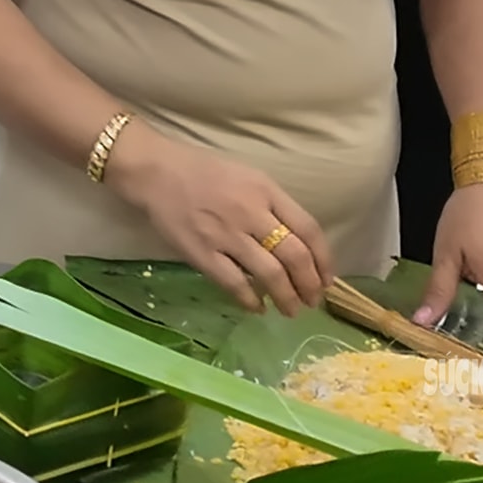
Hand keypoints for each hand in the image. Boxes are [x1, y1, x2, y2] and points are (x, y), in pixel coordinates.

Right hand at [109, 123, 333, 315]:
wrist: (156, 172)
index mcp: (265, 190)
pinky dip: (251, 300)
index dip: (324, 259)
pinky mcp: (202, 253)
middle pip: (294, 256)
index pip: (308, 229)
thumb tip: (297, 245)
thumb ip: (273, 206)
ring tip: (291, 309)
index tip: (327, 279)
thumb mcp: (248, 177)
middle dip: (309, 284)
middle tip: (313, 301)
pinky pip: (234, 284)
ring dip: (287, 298)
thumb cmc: (204, 172)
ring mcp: (225, 234)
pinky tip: (257, 308)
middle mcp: (250, 212)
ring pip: (270, 274)